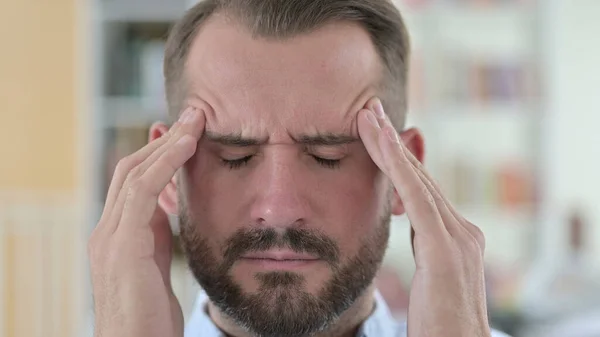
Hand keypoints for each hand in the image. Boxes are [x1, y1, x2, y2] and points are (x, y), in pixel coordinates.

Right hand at [88, 107, 204, 336]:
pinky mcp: (121, 245)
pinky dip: (165, 163)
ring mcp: (110, 237)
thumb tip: (169, 208)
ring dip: (167, 143)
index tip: (184, 131)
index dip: (159, 153)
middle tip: (193, 115)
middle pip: (131, 168)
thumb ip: (157, 237)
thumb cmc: (149, 319)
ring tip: (195, 120)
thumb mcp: (156, 267)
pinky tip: (187, 145)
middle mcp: (108, 231)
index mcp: (119, 235)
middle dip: (163, 140)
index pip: (134, 181)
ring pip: (135, 172)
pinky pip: (142, 191)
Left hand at [357, 98, 490, 336]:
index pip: (421, 190)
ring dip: (390, 145)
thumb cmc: (440, 326)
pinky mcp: (447, 251)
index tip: (376, 133)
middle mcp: (462, 231)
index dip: (399, 159)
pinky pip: (417, 200)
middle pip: (419, 177)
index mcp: (454, 238)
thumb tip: (409, 226)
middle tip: (369, 110)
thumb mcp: (430, 280)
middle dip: (392, 142)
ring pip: (417, 181)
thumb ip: (423, 249)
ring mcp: (459, 238)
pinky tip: (382, 144)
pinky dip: (399, 169)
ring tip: (368, 116)